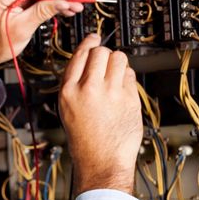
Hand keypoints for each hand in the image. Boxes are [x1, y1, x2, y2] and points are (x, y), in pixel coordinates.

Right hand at [59, 35, 142, 194]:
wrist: (102, 161)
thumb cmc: (85, 140)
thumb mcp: (68, 110)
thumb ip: (75, 84)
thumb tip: (88, 61)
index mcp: (68, 91)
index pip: (79, 55)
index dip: (88, 42)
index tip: (94, 37)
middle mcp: (88, 89)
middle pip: (100, 51)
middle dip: (104, 54)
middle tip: (106, 62)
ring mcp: (110, 93)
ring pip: (119, 58)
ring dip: (118, 62)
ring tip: (115, 75)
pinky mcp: (129, 99)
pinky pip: (131, 75)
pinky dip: (128, 78)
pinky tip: (122, 90)